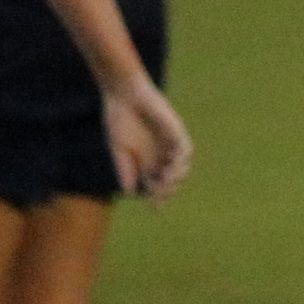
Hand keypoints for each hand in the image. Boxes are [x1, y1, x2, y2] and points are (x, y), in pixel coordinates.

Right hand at [103, 73, 192, 205]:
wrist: (123, 95)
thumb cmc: (118, 120)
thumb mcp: (119, 149)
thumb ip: (125, 169)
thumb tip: (130, 192)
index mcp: (147, 160)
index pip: (156, 183)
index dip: (157, 196)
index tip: (155, 207)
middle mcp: (161, 153)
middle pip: (170, 178)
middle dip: (167, 190)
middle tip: (160, 197)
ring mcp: (170, 142)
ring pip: (181, 166)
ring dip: (176, 178)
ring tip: (165, 184)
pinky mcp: (176, 130)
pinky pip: (184, 149)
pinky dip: (180, 161)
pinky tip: (171, 169)